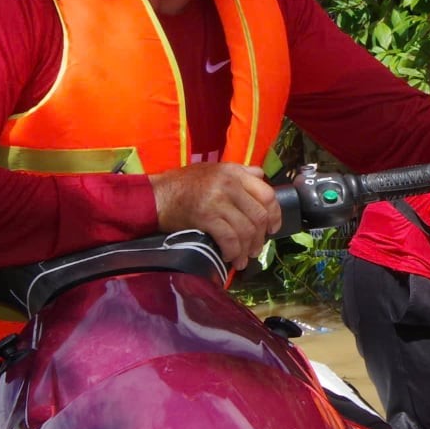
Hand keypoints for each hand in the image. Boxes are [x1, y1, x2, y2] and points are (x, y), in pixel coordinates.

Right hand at [149, 162, 279, 268]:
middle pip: (259, 215)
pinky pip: (229, 238)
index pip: (267, 194)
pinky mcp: (206, 216)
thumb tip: (261, 177)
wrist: (154, 196)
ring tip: (243, 258)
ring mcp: (217, 200)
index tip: (273, 228)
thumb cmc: (183, 185)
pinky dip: (233, 251)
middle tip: (256, 249)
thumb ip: (240, 173)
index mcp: (234, 172)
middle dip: (260, 237)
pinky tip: (230, 257)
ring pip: (246, 229)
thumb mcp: (214, 170)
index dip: (275, 214)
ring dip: (247, 249)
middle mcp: (229, 184)